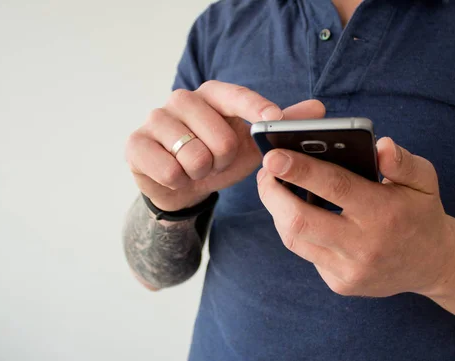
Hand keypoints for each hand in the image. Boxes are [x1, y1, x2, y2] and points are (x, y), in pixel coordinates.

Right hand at [125, 81, 325, 210]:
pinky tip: (176, 175)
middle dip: (224, 160)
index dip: (255, 108)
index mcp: (212, 94)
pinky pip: (169, 171)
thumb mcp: (253, 144)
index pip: (235, 95)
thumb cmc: (218, 157)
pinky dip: (179, 182)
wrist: (180, 184)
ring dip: (202, 172)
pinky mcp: (135, 143)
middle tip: (216, 160)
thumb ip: (282, 125)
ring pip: (194, 157)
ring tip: (196, 167)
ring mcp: (155, 119)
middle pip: (220, 137)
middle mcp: (181, 99)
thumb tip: (318, 108)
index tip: (272, 122)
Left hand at [256, 137, 454, 296]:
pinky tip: (297, 211)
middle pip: (299, 220)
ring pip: (294, 239)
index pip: (335, 187)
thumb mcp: (424, 180)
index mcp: (384, 213)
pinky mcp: (340, 284)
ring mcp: (349, 270)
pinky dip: (296, 229)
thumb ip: (402, 162)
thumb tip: (381, 146)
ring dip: (277, 210)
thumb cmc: (421, 212)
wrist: (432, 264)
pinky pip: (306, 253)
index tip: (272, 156)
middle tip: (265, 170)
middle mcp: (364, 246)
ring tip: (275, 186)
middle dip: (272, 193)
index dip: (299, 170)